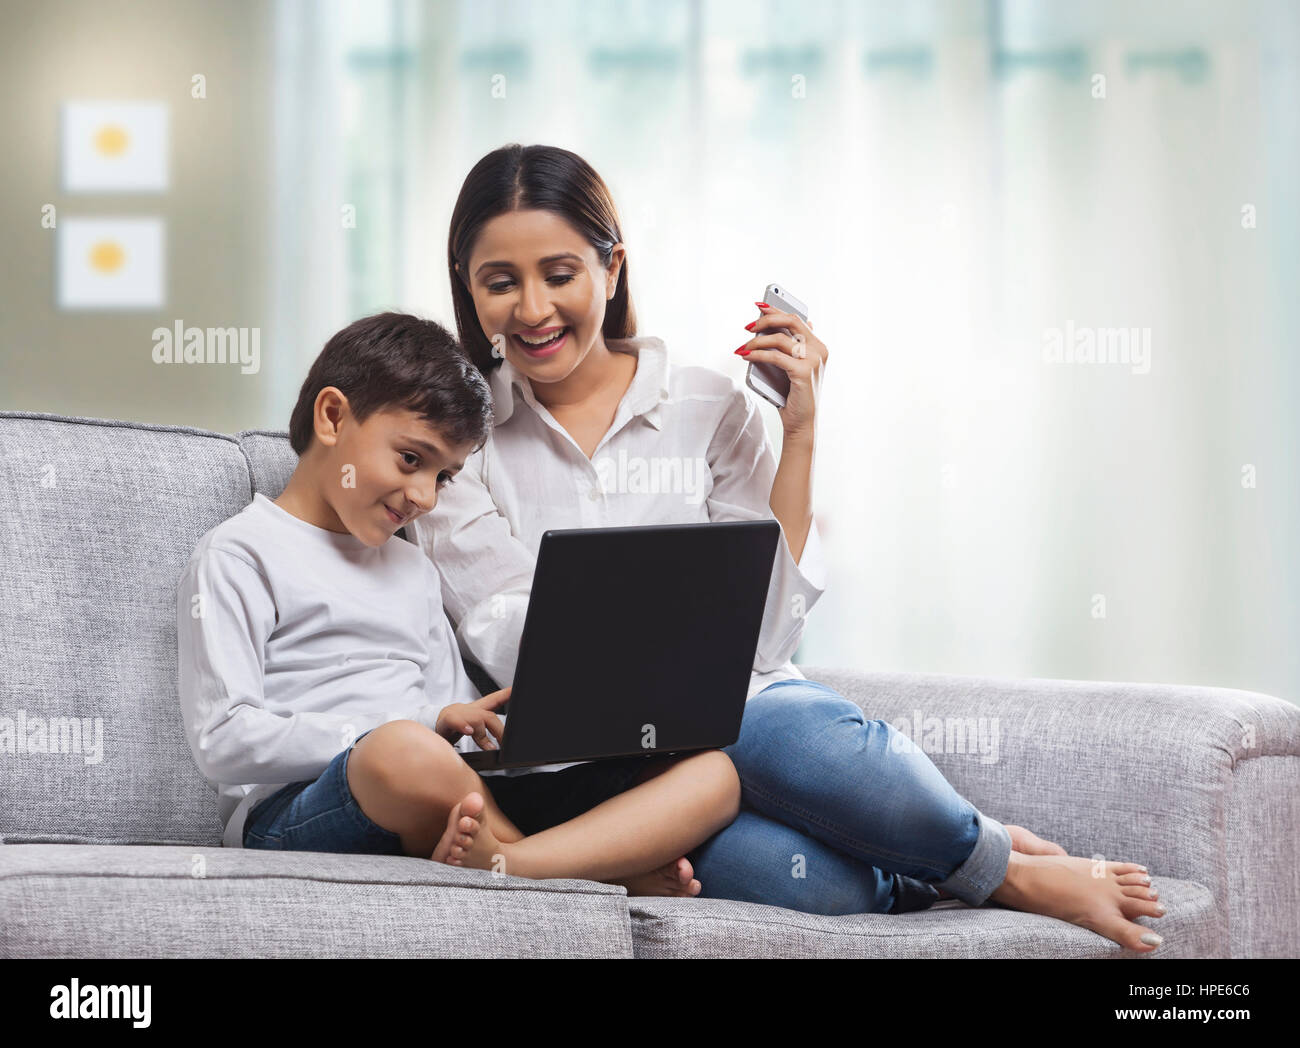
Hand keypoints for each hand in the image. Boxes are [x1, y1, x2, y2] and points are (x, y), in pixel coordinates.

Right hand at [435, 686, 510, 749]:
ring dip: (484, 734)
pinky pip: (455, 721)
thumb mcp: (472, 728)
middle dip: (499, 730)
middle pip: (488, 716)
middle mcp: (469, 709)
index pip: (494, 700)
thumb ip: (484, 735)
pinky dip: (463, 725)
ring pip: (476, 719)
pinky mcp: (446, 720)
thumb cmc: (453, 727)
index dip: (505, 695)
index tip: (514, 690)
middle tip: (505, 745)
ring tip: (490, 748)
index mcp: (477, 710)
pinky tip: (469, 731)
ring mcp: (457, 713)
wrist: (431, 725)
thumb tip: (496, 747)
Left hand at [736, 302, 827, 441]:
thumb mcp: (792, 368)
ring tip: (743, 347)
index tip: (759, 305)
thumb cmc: (794, 396)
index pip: (797, 319)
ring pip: (779, 339)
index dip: (777, 310)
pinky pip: (775, 356)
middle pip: (790, 322)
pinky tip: (746, 356)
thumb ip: (790, 349)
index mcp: (819, 346)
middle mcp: (819, 350)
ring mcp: (813, 360)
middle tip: (748, 326)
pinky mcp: (803, 371)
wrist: (801, 423)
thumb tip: (773, 330)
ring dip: (756, 342)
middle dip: (766, 320)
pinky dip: (757, 355)